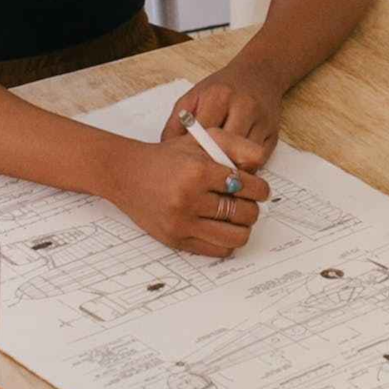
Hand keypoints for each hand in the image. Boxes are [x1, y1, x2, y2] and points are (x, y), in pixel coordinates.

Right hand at [107, 134, 270, 256]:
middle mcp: (189, 198)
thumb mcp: (203, 139)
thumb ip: (237, 146)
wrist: (127, 174)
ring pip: (237, 236)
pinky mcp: (176, 239)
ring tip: (235, 216)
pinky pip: (219, 250)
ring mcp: (182, 222)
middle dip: (251, 207)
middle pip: (246, 213)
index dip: (261, 189)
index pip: (250, 187)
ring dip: (242, 226)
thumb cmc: (168, 157)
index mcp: (198, 171)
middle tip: (243, 201)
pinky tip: (220, 226)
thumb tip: (259, 169)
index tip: (258, 189)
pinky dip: (227, 240)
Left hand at [166, 65, 281, 170]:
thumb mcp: (193, 97)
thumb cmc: (222, 87)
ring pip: (247, 158)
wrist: (259, 73)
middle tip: (201, 179)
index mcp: (219, 96)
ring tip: (217, 177)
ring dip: (232, 171)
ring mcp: (262, 121)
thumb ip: (176, 123)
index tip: (185, 168)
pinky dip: (246, 168)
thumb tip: (165, 152)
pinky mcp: (274, 134)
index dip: (194, 155)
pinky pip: (260, 160)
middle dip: (213, 166)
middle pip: (228, 149)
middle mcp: (243, 107)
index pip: (204, 135)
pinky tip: (233, 169)